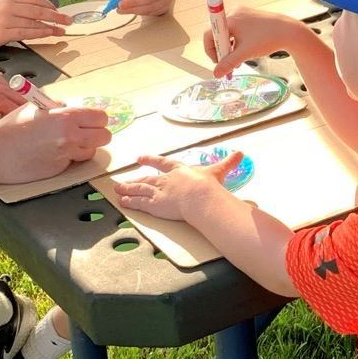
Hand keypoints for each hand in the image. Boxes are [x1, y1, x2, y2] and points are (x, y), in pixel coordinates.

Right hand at [0, 0, 69, 49]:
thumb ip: (21, 7)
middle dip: (57, 16)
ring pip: (34, 22)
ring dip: (51, 26)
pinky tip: (48, 34)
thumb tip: (43, 10)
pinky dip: (40, 33)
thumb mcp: (4, 8)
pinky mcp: (3, 33)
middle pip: (39, 10)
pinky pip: (26, 33)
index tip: (60, 11)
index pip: (36, 0)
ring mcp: (6, 20)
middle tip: (69, 20)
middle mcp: (9, 7)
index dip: (51, 6)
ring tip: (62, 30)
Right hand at [0, 102, 111, 183]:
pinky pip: (73, 162)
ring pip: (91, 151)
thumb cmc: (8, 129)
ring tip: (64, 144)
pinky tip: (51, 154)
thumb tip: (70, 107)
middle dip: (96, 135)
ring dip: (83, 148)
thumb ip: (57, 107)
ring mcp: (65, 155)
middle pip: (104, 136)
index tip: (90, 121)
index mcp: (66, 117)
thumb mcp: (34, 108)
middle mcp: (70, 136)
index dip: (96, 119)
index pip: (101, 117)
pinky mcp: (59, 170)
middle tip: (83, 133)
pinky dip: (68, 159)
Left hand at [113, 153, 247, 226]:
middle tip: (123, 180)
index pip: (163, 164)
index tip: (141, 158)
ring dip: (127, 189)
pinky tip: (122, 201)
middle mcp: (166, 180)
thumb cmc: (208, 185)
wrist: (200, 197)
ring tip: (117, 189)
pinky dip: (130, 201)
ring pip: (139, 189)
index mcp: (179, 171)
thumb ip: (228, 163)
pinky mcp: (154, 205)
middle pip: (147, 178)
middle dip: (135, 179)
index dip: (151, 161)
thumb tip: (241, 153)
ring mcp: (159, 192)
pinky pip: (139, 203)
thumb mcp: (218, 171)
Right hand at [203, 6, 308, 76]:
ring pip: (228, 33)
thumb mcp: (245, 53)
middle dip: (222, 50)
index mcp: (230, 19)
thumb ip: (228, 63)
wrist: (289, 31)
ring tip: (238, 60)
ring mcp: (242, 13)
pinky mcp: (249, 16)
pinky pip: (236, 29)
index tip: (217, 62)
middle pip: (218, 33)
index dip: (210, 49)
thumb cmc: (267, 39)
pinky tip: (244, 51)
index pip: (209, 33)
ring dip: (230, 47)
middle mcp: (234, 13)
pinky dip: (237, 41)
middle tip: (228, 64)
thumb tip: (215, 74)